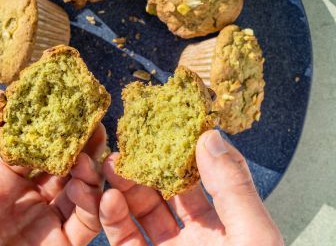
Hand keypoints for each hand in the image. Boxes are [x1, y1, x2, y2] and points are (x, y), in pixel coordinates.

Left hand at [0, 91, 103, 245]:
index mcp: (0, 178)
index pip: (34, 144)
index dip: (52, 125)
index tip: (69, 105)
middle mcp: (26, 196)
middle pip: (62, 162)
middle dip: (81, 143)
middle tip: (96, 124)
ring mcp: (45, 220)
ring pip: (80, 187)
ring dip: (90, 169)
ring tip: (89, 157)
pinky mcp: (61, 244)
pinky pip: (86, 220)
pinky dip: (92, 202)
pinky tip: (82, 188)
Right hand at [100, 130, 283, 245]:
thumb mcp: (252, 238)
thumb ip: (233, 187)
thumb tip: (210, 135)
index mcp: (225, 226)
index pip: (199, 178)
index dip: (181, 152)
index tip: (162, 128)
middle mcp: (195, 239)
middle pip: (165, 192)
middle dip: (146, 167)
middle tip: (128, 145)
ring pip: (141, 213)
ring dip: (125, 187)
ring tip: (113, 166)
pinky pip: (125, 241)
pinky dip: (114, 219)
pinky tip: (110, 200)